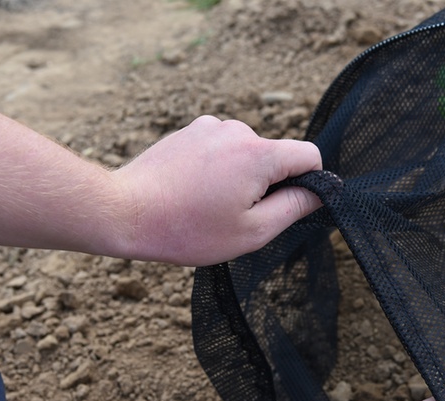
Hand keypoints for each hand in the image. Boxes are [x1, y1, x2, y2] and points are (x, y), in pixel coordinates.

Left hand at [114, 115, 321, 265]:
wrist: (124, 212)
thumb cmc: (188, 229)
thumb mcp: (253, 231)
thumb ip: (294, 207)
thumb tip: (320, 192)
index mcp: (259, 154)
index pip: (310, 156)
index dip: (311, 182)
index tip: (289, 206)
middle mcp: (237, 130)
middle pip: (276, 157)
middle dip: (267, 185)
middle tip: (235, 215)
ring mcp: (210, 126)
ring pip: (248, 154)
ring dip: (240, 177)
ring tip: (209, 204)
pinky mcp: (190, 130)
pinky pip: (221, 149)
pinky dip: (218, 169)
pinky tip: (194, 191)